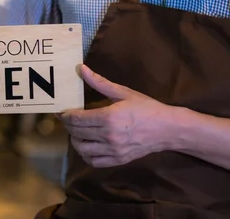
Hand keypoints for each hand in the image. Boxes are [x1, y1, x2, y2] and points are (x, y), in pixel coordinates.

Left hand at [58, 65, 175, 167]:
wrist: (168, 129)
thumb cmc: (146, 108)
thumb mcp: (123, 92)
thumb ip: (99, 82)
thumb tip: (81, 68)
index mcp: (109, 117)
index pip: (78, 119)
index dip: (66, 115)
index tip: (62, 111)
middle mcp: (109, 136)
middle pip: (77, 133)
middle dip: (68, 126)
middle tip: (67, 119)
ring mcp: (113, 150)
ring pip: (82, 149)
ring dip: (75, 140)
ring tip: (77, 132)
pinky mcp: (118, 160)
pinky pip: (94, 161)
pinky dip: (86, 154)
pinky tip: (87, 145)